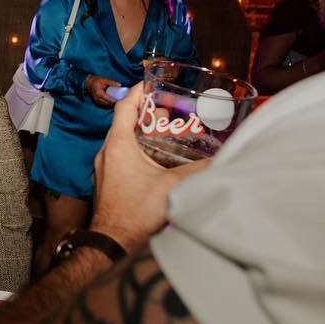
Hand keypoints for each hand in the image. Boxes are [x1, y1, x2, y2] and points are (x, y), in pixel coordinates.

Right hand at [84, 74, 122, 106]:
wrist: (88, 82)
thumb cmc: (96, 80)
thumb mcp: (104, 79)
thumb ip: (111, 82)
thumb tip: (120, 85)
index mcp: (99, 93)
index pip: (109, 99)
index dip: (115, 100)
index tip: (120, 100)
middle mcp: (97, 98)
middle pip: (107, 103)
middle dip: (114, 102)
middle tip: (120, 101)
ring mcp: (96, 100)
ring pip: (106, 104)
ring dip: (111, 103)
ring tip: (117, 101)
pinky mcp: (96, 101)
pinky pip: (103, 103)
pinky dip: (108, 103)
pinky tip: (112, 101)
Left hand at [90, 85, 199, 249]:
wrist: (111, 241)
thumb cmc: (136, 212)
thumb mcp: (173, 186)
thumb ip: (198, 170)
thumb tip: (220, 159)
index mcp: (118, 144)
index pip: (125, 106)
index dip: (138, 91)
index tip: (152, 82)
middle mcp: (107, 152)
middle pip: (125, 121)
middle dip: (146, 113)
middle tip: (169, 110)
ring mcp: (104, 167)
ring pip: (122, 140)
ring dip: (142, 132)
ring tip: (166, 132)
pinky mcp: (107, 181)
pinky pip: (120, 156)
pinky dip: (136, 149)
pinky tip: (155, 159)